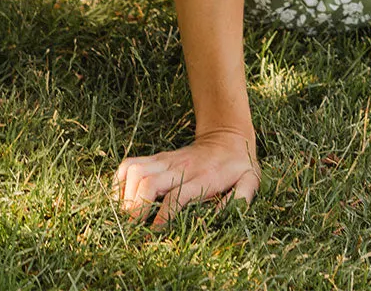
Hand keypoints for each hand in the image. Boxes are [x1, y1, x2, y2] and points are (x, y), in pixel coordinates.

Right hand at [112, 127, 259, 227]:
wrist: (228, 136)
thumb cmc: (238, 165)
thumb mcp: (250, 180)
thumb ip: (241, 197)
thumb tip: (223, 214)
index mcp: (202, 177)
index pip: (176, 197)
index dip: (163, 218)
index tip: (156, 234)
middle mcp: (180, 167)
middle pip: (148, 182)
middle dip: (136, 208)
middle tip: (135, 228)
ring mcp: (166, 160)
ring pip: (135, 171)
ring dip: (126, 195)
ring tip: (129, 214)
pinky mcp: (157, 158)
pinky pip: (129, 165)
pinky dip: (120, 182)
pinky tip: (125, 198)